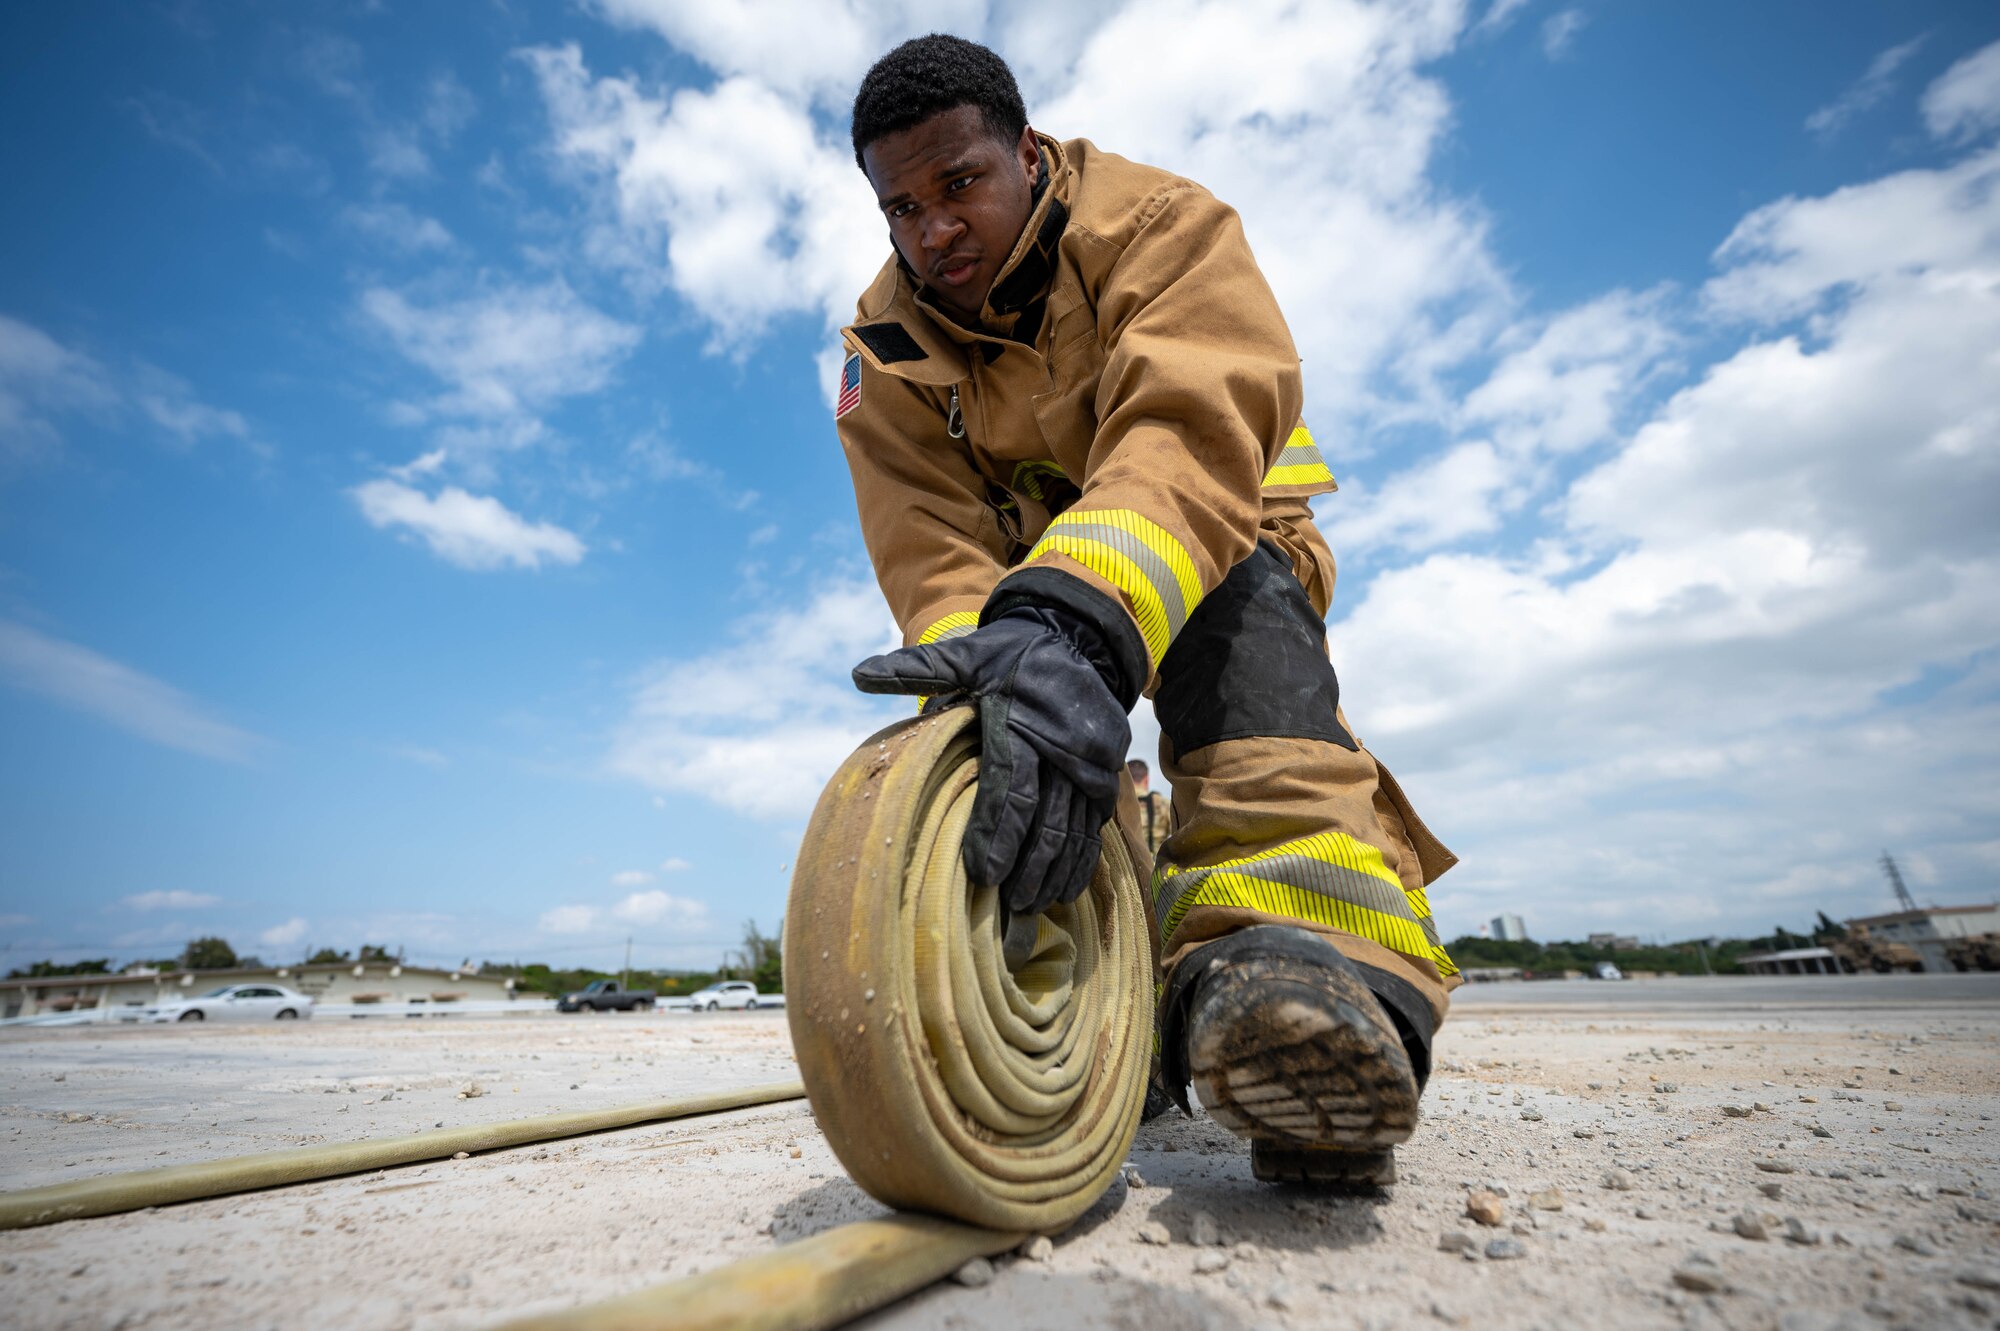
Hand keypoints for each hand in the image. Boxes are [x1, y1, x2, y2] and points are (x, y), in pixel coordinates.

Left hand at [853, 605, 1130, 914]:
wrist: (1075, 638)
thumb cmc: (1007, 655)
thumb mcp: (964, 654)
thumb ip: (916, 669)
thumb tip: (858, 675)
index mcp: (1022, 722)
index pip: (1011, 787)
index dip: (997, 833)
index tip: (981, 873)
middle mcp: (1063, 747)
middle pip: (1046, 818)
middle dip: (1027, 866)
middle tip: (1008, 906)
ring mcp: (1090, 764)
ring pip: (1074, 829)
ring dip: (1053, 872)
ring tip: (1031, 908)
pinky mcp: (1106, 775)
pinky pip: (1095, 826)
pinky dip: (1080, 860)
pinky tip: (1063, 890)